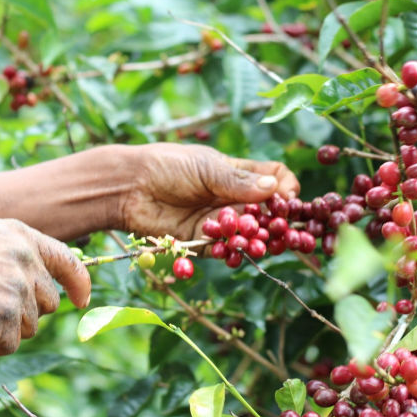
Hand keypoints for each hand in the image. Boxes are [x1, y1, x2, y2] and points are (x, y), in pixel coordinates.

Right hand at [0, 218, 89, 354]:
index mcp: (22, 238)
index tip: (81, 300)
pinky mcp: (5, 322)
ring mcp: (18, 293)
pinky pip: (9, 345)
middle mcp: (27, 263)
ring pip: (30, 327)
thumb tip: (39, 283)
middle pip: (48, 302)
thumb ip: (14, 255)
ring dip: (5, 328)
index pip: (68, 261)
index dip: (78, 283)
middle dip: (27, 311)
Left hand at [121, 143, 299, 240]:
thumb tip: (276, 189)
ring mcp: (218, 220)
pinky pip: (225, 249)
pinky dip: (232, 251)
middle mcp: (231, 198)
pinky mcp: (202, 240)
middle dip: (275, 221)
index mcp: (236, 173)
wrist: (130, 187)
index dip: (284, 188)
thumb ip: (239, 181)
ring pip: (248, 234)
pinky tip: (234, 249)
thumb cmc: (167, 166)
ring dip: (256, 239)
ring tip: (258, 241)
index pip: (274, 179)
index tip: (286, 198)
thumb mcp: (206, 168)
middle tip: (278, 229)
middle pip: (265, 212)